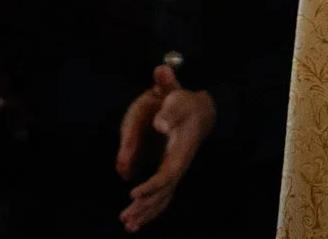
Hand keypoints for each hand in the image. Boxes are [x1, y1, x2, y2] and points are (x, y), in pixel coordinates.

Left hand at [118, 66, 215, 231]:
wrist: (202, 111)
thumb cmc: (186, 106)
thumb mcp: (179, 102)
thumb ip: (170, 112)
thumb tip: (159, 122)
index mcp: (180, 154)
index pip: (166, 176)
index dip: (151, 187)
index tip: (133, 194)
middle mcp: (179, 168)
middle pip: (163, 194)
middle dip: (144, 207)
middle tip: (125, 218)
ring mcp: (176, 172)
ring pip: (162, 199)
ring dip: (146, 213)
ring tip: (128, 226)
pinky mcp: (171, 174)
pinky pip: (162, 197)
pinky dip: (150, 210)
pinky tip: (138, 219)